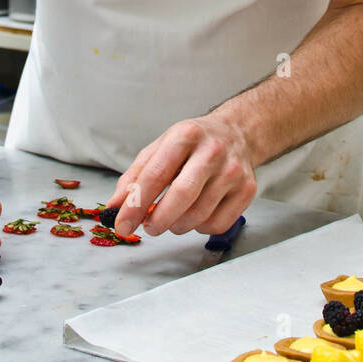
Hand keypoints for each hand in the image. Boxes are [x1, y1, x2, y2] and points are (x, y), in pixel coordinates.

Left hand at [109, 114, 257, 237]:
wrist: (237, 133)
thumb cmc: (192, 144)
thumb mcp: (160, 148)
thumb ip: (135, 177)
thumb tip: (115, 207)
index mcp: (185, 135)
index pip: (155, 175)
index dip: (135, 205)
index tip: (121, 225)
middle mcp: (212, 151)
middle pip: (182, 195)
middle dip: (158, 219)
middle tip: (148, 228)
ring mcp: (233, 171)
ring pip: (199, 215)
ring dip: (177, 225)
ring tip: (171, 218)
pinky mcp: (247, 190)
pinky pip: (218, 224)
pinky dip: (200, 227)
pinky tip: (195, 215)